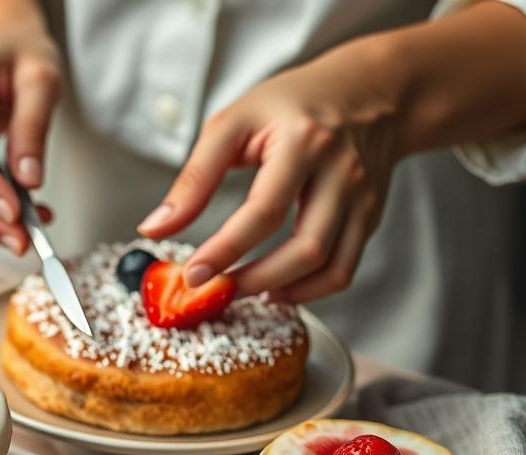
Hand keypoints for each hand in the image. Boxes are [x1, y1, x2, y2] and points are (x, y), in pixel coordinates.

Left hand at [138, 46, 400, 303]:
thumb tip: (154, 228)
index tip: (192, 276)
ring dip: (283, 291)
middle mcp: (342, 173)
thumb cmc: (292, 103)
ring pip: (330, 267)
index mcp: (304, 143)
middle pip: (305, 248)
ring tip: (240, 292)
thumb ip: (194, 178)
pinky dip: (310, 289)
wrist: (370, 90)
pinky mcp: (371, 216)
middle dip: (254, 280)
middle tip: (213, 290)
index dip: (226, 250)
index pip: (264, 211)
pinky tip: (276, 288)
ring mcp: (363, 198)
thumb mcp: (233, 123)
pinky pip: (344, 268)